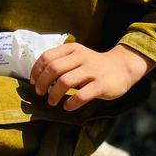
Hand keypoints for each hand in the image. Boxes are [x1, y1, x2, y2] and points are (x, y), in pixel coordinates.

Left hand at [29, 43, 155, 110]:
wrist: (122, 67)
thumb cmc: (94, 64)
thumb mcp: (77, 56)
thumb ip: (61, 61)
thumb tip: (38, 77)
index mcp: (72, 49)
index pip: (47, 57)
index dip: (36, 71)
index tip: (33, 81)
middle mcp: (81, 57)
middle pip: (53, 69)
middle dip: (42, 83)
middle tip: (40, 93)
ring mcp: (92, 71)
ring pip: (64, 82)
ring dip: (54, 94)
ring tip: (52, 101)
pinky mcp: (101, 85)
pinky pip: (81, 96)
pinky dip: (70, 103)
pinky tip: (67, 106)